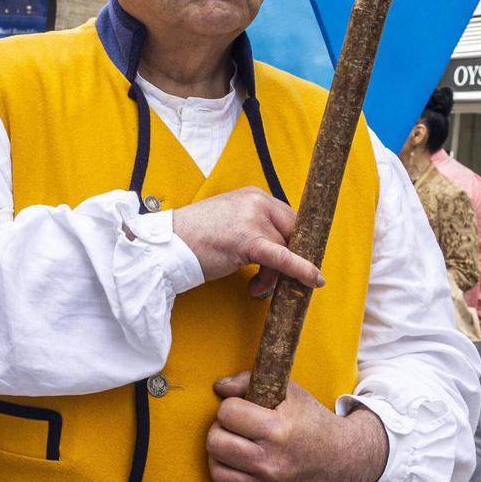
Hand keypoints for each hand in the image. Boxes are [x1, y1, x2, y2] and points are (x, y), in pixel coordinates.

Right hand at [168, 188, 320, 295]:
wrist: (167, 245)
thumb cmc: (194, 239)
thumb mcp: (229, 222)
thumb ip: (255, 226)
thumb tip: (283, 246)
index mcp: (252, 195)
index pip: (289, 217)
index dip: (294, 241)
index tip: (297, 258)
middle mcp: (256, 201)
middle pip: (293, 230)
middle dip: (293, 256)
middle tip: (281, 276)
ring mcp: (252, 218)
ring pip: (285, 249)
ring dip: (275, 274)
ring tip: (257, 286)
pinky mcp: (249, 240)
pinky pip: (284, 257)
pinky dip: (301, 269)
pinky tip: (313, 279)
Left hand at [206, 373, 387, 481]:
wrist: (346, 460)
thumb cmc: (315, 423)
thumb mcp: (291, 393)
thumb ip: (250, 382)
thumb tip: (219, 387)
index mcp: (277, 429)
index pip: (227, 413)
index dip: (230, 407)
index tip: (241, 410)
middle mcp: (271, 461)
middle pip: (216, 442)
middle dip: (220, 430)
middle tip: (233, 429)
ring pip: (218, 472)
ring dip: (219, 457)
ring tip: (232, 449)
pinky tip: (236, 471)